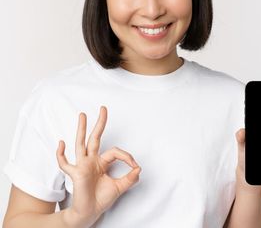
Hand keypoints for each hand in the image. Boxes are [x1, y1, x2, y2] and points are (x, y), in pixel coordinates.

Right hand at [56, 106, 141, 226]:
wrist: (90, 212)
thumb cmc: (101, 199)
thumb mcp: (120, 187)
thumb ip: (130, 178)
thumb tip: (139, 168)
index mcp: (102, 162)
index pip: (115, 152)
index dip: (127, 156)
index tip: (135, 166)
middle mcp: (91, 161)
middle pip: (95, 138)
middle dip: (100, 123)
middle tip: (103, 109)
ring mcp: (82, 166)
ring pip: (81, 144)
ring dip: (82, 129)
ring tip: (83, 115)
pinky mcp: (75, 174)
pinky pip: (65, 163)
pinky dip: (61, 154)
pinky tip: (61, 143)